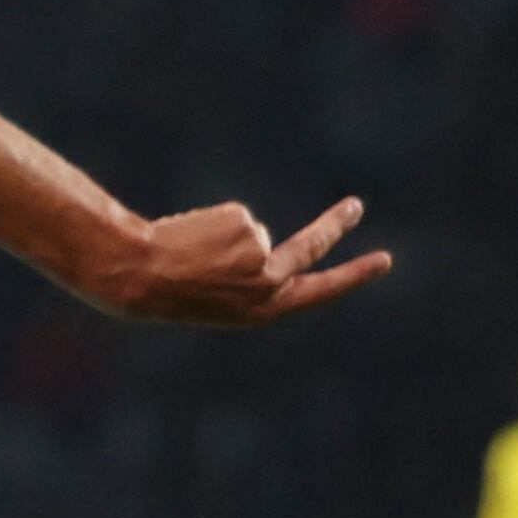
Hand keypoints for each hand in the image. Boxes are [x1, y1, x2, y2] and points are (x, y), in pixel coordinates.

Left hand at [92, 196, 390, 324]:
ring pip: (251, 233)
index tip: (384, 259)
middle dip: (335, 226)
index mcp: (259, 312)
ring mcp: (260, 254)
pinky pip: (233, 218)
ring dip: (221, 237)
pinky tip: (189, 238)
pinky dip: (211, 224)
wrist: (132, 274)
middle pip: (311, 249)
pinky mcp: (247, 226)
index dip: (350, 278)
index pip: (317, 294)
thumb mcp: (211, 299)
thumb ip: (246, 280)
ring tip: (189, 252)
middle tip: (355, 204)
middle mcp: (267, 286)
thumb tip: (262, 241)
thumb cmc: (163, 294)